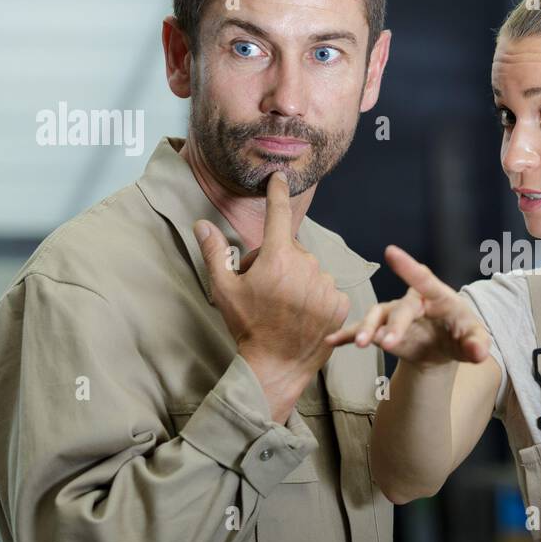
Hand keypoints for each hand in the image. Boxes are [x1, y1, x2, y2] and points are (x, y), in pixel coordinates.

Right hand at [194, 171, 350, 418]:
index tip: (280, 177)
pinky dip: (315, 296)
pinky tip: (302, 314)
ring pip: (310, 269)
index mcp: (277, 257)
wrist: (276, 364)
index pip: (278, 214)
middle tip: (263, 288)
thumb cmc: (247, 326)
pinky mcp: (339, 302)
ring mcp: (325, 284)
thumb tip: (201, 224)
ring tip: (283, 306)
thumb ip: (215, 253)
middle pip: (291, 249)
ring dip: (298, 279)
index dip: (277, 193)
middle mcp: (306, 266)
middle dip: (277, 261)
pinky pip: (326, 288)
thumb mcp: (224, 290)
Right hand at [324, 245, 490, 367]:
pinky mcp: (382, 330)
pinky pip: (362, 330)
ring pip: (378, 316)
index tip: (390, 251)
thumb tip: (480, 353)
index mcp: (438, 297)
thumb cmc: (460, 335)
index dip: (408, 267)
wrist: (442, 348)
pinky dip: (348, 334)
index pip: (424, 279)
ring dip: (369, 329)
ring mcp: (394, 314)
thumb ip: (478, 344)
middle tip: (388, 343)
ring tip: (363, 345)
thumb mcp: (474, 340)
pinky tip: (333, 341)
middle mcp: (413, 301)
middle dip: (395, 325)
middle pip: (402, 309)